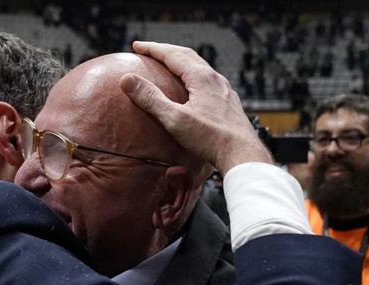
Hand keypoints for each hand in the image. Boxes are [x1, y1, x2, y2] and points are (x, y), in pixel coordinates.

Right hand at [120, 41, 271, 174]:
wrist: (242, 154)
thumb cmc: (210, 139)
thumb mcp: (174, 119)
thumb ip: (151, 99)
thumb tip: (127, 80)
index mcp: (202, 77)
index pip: (173, 54)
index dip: (153, 49)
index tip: (136, 45)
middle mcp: (215, 79)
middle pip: (187, 56)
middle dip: (166, 51)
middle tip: (148, 51)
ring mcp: (224, 90)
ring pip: (200, 68)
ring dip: (181, 62)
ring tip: (168, 66)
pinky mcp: (229, 103)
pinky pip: (208, 81)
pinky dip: (193, 76)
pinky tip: (191, 89)